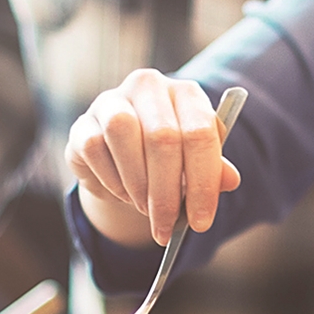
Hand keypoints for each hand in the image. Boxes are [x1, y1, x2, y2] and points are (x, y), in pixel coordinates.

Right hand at [66, 69, 241, 245]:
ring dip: (136, 182)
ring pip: (123, 133)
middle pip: (162, 136)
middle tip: (167, 227)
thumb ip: (213, 170)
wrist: (124, 160)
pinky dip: (111, 180)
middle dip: (166, 192)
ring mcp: (112, 101)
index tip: (201, 222)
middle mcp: (149, 86)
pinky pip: (95, 147)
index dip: (203, 181)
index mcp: (185, 93)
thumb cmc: (167, 161)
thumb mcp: (195, 165)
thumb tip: (230, 180)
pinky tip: (122, 193)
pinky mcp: (82, 123)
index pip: (200, 132)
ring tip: (144, 207)